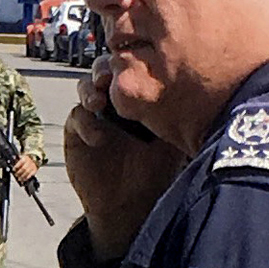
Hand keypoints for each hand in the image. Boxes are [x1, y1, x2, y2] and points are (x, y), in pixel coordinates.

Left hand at [11, 155, 39, 182]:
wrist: (34, 159)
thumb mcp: (21, 158)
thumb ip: (17, 162)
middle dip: (19, 172)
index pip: (20, 162)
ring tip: (19, 179)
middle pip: (24, 168)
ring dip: (22, 176)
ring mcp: (32, 166)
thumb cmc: (26, 160)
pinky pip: (31, 175)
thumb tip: (12, 167)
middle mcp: (29, 162)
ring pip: (27, 172)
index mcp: (25, 158)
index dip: (16, 166)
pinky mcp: (34, 170)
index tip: (13, 170)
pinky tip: (23, 179)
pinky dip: (27, 178)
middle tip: (16, 175)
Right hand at [66, 64, 187, 258]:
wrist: (128, 207)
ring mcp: (95, 115)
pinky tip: (98, 137)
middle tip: (111, 78)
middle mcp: (114, 101)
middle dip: (106, 69)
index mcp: (138, 96)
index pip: (131, 66)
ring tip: (99, 102)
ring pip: (85, 86)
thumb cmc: (154, 174)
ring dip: (90, 89)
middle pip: (104, 68)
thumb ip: (176, 117)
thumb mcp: (171, 142)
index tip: (138, 65)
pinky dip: (85, 122)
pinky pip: (75, 117)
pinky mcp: (77, 132)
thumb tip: (192, 92)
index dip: (130, 61)